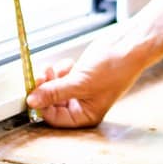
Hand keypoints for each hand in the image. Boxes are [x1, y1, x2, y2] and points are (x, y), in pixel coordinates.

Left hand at [25, 38, 144, 127]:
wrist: (130, 45)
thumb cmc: (115, 68)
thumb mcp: (80, 83)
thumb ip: (54, 93)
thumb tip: (32, 101)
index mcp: (87, 115)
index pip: (55, 118)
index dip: (42, 105)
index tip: (33, 90)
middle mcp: (84, 105)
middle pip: (53, 103)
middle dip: (46, 88)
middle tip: (40, 75)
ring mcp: (82, 90)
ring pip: (55, 89)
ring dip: (52, 78)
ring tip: (54, 68)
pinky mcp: (81, 75)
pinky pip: (62, 77)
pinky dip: (60, 70)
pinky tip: (68, 63)